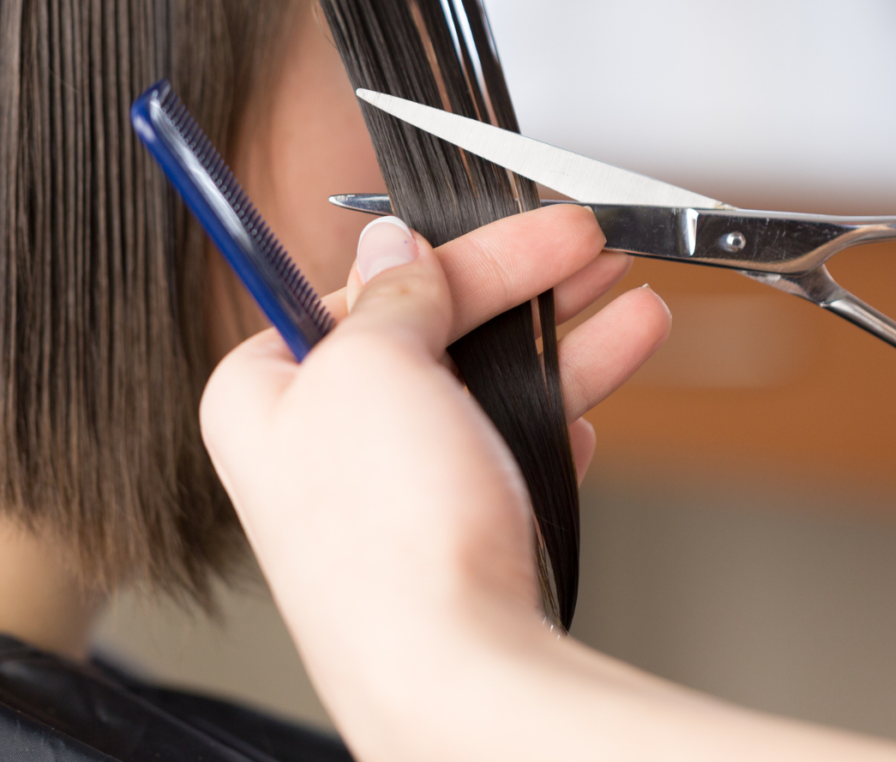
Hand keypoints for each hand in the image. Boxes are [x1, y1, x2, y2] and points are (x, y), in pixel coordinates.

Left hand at [200, 206, 670, 732]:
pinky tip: (597, 410)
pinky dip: (555, 424)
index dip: (443, 253)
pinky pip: (504, 458)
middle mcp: (316, 446)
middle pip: (428, 331)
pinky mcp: (444, 539)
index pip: (353, 287)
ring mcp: (383, 496)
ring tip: (632, 311)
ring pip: (480, 390)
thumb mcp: (375, 362)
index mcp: (263, 393)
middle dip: (520, 285)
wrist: (454, 674)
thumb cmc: (387, 540)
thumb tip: (392, 245)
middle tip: (588, 249)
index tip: (519, 222)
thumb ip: (392, 292)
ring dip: (562, 343)